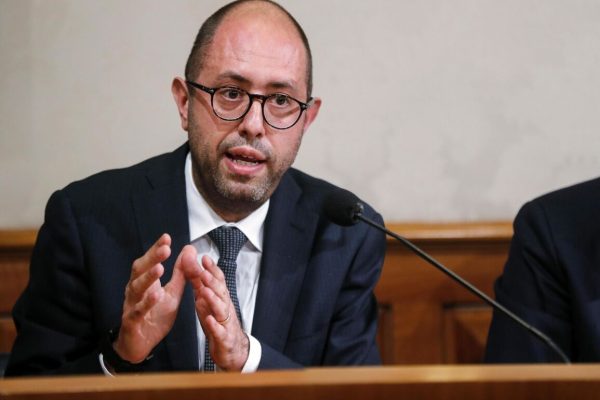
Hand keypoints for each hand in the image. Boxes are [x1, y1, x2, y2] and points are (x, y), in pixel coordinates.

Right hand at [113, 234, 187, 362]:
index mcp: (145, 282)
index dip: (156, 250)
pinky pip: (138, 310)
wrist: (139, 345)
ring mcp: (131, 305)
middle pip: (140, 270)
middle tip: (165, 249)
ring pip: (136, 288)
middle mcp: (135, 290)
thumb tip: (188, 251)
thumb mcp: (172, 294)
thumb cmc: (155, 316)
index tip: (167, 238)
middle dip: (152, 258)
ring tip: (160, 268)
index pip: (149, 262)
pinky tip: (156, 295)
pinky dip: (146, 302)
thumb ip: (180, 274)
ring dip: (148, 278)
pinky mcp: (132, 321)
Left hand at [183, 253, 248, 370]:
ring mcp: (225, 322)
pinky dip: (214, 325)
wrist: (232, 349)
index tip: (204, 257)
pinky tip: (208, 320)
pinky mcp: (223, 338)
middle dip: (212, 281)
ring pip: (221, 309)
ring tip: (205, 291)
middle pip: (220, 292)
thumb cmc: (218, 322)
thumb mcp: (206, 301)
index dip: (212, 269)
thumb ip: (199, 284)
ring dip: (214, 300)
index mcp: (220, 297)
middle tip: (203, 271)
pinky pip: (219, 331)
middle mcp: (225, 307)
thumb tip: (192, 264)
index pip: (218, 280)